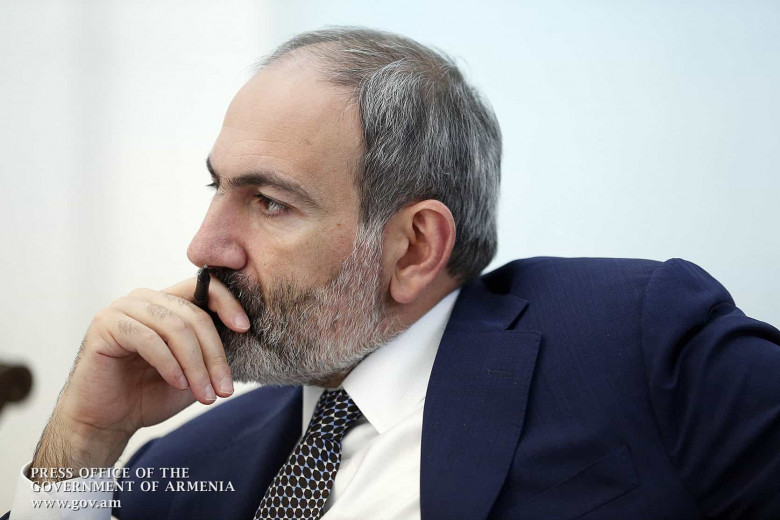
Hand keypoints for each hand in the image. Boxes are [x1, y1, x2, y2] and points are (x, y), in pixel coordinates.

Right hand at [30, 276, 249, 480]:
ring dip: (195, 365)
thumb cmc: (150, 394)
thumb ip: (212, 350)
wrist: (107, 422)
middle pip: (194, 315)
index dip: (228, 303)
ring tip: (205, 394)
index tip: (246, 329)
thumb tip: (248, 336)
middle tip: (225, 388)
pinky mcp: (106, 325)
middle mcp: (145, 298)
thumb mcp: (193, 370)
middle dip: (214, 355)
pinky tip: (178, 384)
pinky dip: (169, 364)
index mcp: (167, 302)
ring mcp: (123, 308)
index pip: (204, 287)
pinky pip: (148, 339)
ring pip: (175, 328)